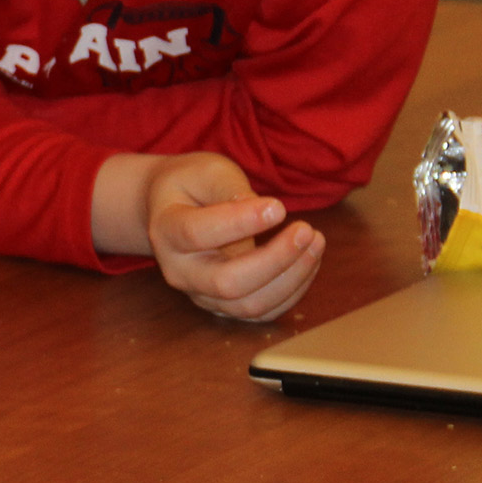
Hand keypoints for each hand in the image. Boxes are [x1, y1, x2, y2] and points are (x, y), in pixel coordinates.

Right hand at [145, 151, 320, 321]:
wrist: (171, 211)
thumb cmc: (191, 185)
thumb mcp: (206, 171)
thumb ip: (230, 189)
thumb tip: (266, 213)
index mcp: (166, 230)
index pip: (198, 234)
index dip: (240, 223)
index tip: (279, 207)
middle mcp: (178, 270)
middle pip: (226, 282)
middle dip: (275, 260)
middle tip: (307, 230)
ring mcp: (200, 294)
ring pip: (249, 304)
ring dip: (291, 278)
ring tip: (316, 242)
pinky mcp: (223, 306)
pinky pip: (262, 312)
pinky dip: (292, 291)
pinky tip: (308, 260)